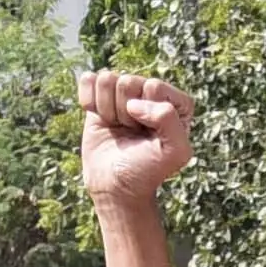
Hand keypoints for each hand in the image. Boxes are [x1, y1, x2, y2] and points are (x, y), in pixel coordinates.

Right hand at [77, 69, 193, 206]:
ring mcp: (124, 92)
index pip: (153, 86)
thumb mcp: (175, 152)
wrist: (115, 187)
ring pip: (106, 79)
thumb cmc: (147, 170)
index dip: (146, 113)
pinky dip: (89, 102)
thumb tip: (133, 103)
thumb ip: (169, 119)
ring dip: (108, 110)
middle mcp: (151, 93)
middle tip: (131, 133)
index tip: (146, 135)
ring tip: (119, 128)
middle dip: (125, 112)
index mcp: (176, 102)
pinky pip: (88, 79)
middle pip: (128, 81)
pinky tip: (100, 119)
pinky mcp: (100, 95)